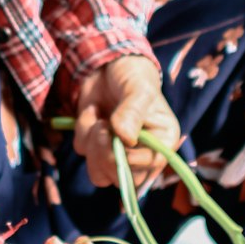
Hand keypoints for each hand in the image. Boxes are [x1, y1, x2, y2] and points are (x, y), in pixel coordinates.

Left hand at [75, 55, 180, 189]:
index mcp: (162, 144)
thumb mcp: (137, 89)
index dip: (123, 157)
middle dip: (105, 154)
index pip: (144, 171)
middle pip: (121, 180)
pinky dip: (82, 131)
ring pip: (99, 174)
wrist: (109, 62)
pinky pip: (83, 152)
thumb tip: (125, 138)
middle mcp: (143, 155)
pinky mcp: (96, 146)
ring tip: (98, 119)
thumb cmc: (133, 75)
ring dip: (91, 146)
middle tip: (103, 125)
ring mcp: (118, 153)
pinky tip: (93, 112)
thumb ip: (132, 112)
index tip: (114, 132)